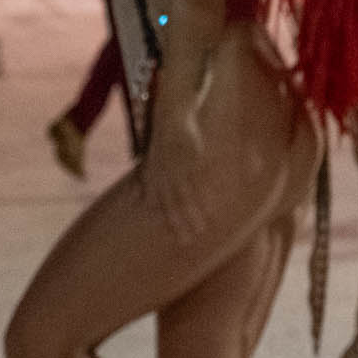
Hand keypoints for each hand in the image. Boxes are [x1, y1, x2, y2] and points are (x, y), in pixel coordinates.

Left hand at [140, 113, 208, 242]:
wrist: (170, 117)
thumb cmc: (162, 142)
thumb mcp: (151, 162)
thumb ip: (148, 181)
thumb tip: (143, 201)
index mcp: (153, 178)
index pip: (161, 205)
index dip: (171, 222)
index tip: (178, 239)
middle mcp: (163, 175)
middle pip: (173, 204)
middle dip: (181, 223)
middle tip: (189, 240)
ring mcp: (176, 167)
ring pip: (186, 194)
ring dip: (195, 211)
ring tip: (205, 225)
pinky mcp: (189, 157)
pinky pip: (200, 177)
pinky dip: (207, 190)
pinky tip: (214, 200)